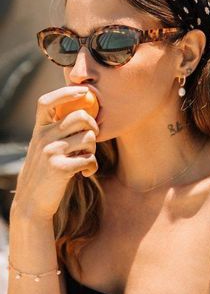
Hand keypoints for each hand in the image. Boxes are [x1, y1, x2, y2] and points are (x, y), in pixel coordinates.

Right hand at [10, 86, 99, 220]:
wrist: (32, 202)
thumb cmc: (44, 171)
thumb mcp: (44, 146)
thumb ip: (56, 130)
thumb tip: (83, 112)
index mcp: (38, 129)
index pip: (47, 101)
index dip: (66, 92)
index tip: (84, 91)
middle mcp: (42, 137)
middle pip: (80, 117)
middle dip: (93, 126)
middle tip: (92, 137)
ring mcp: (50, 152)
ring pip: (88, 138)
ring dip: (93, 149)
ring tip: (86, 158)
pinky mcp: (60, 168)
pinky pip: (89, 159)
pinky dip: (92, 166)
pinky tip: (86, 172)